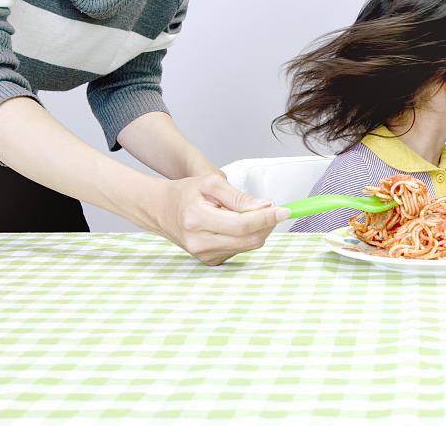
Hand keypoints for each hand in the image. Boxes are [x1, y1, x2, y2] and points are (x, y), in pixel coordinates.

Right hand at [152, 173, 288, 265]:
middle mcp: (199, 243)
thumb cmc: (185, 193)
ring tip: (243, 213)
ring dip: (256, 230)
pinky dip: (244, 237)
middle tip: (272, 208)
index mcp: (197, 220)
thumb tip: (265, 207)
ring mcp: (203, 255)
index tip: (284, 210)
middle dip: (266, 224)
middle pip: (249, 239)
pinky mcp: (209, 261)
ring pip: (247, 246)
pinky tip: (233, 225)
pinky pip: (239, 250)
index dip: (267, 218)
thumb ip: (239, 197)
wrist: (160, 209)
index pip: (242, 224)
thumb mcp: (211, 183)